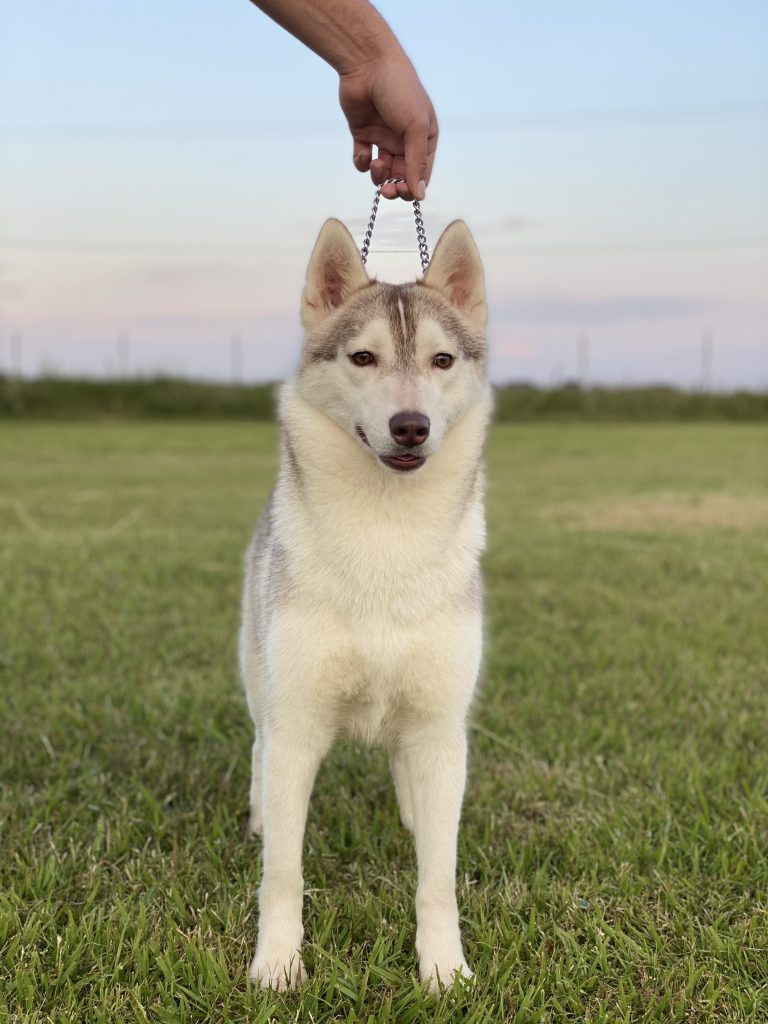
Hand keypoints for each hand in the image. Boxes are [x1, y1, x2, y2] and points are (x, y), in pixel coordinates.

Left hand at [338, 51, 437, 200]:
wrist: (368, 64)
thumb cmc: (400, 90)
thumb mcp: (416, 127)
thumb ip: (417, 163)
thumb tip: (420, 195)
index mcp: (424, 137)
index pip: (422, 173)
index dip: (413, 186)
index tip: (403, 191)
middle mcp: (405, 140)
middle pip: (401, 176)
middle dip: (394, 186)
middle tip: (387, 190)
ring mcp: (383, 138)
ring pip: (382, 172)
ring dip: (378, 175)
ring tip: (376, 164)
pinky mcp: (363, 135)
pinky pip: (363, 161)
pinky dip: (362, 163)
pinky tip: (364, 155)